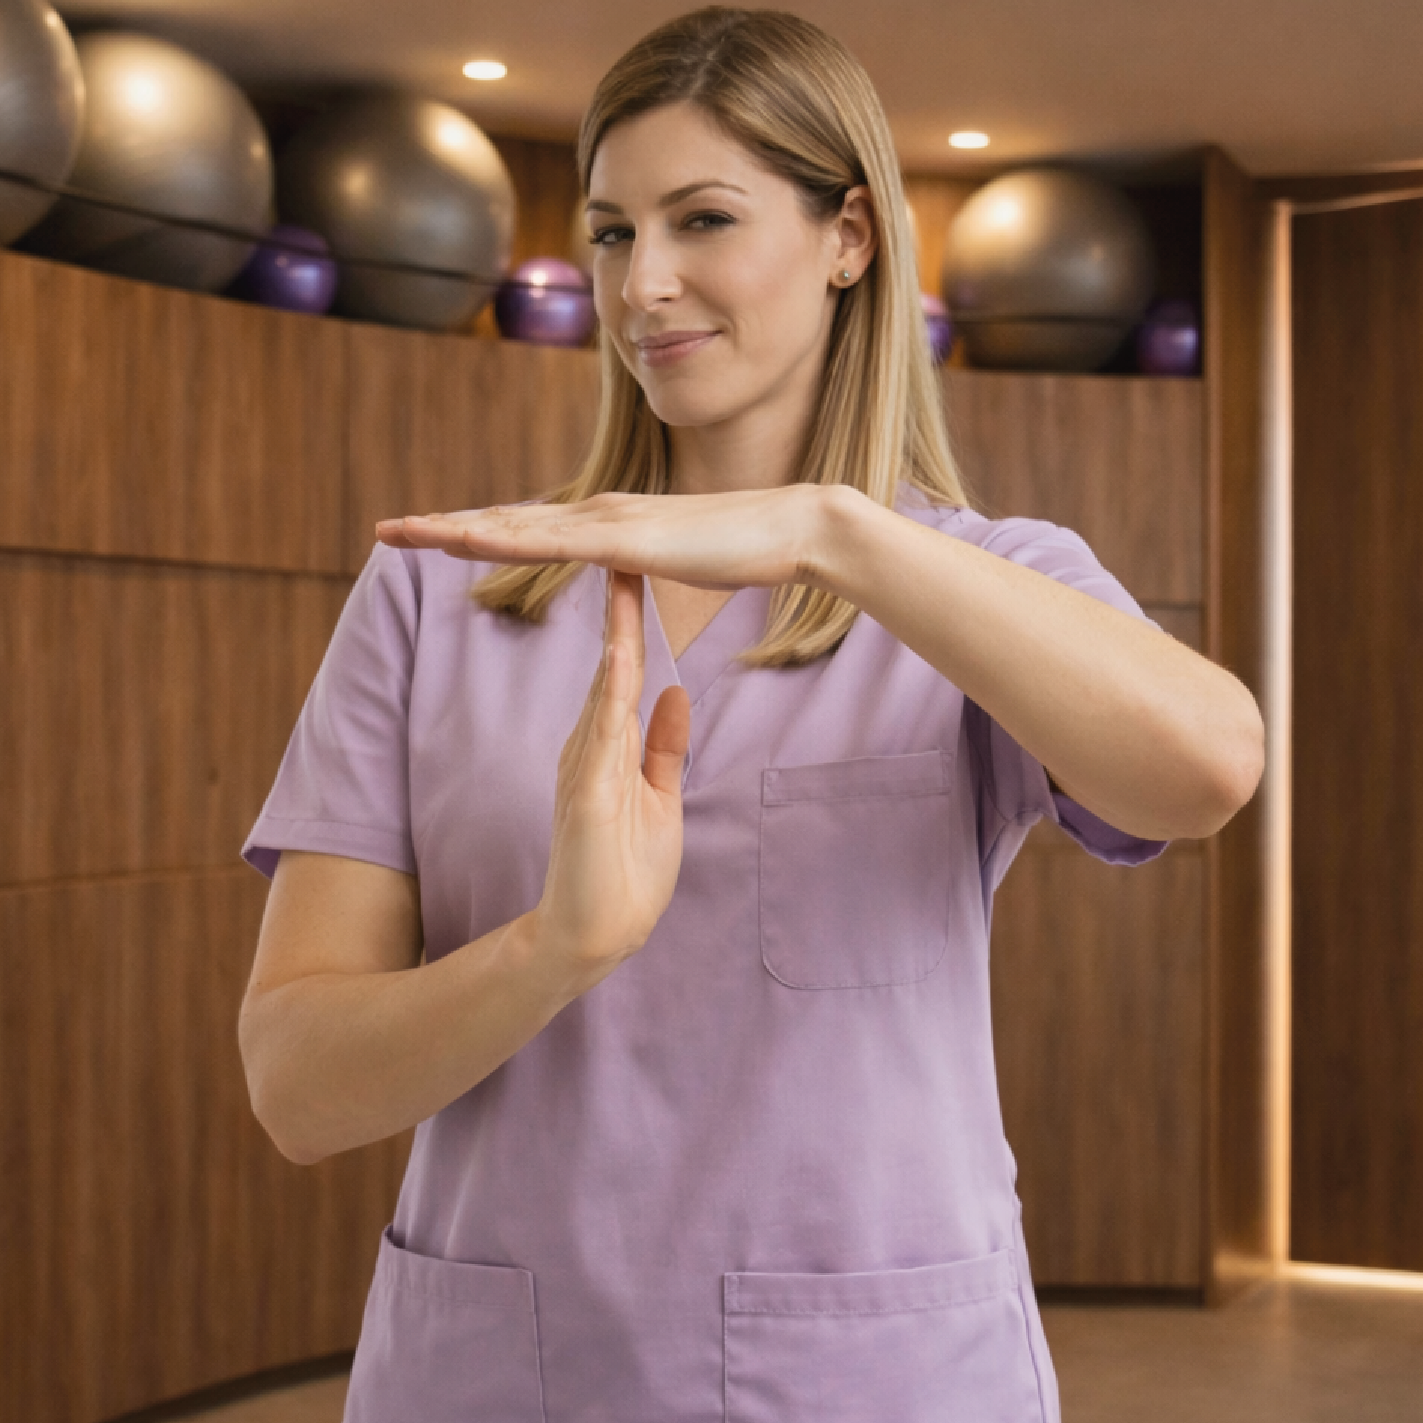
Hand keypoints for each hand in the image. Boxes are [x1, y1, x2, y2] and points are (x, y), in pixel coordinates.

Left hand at [374, 484, 842, 591]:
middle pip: (505, 523)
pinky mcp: (629, 540)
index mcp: (608, 523)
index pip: (528, 530)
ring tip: (404, 531)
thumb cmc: (745, 549)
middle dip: (442, 527)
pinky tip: (467, 541)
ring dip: (456, 529)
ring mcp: (610, 523)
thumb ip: (646, 567)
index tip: (429, 537)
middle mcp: (598, 513)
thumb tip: (630, 572)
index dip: (475, 532)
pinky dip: (504, 540)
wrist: (794, 528)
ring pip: (516, 528)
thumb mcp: (679, 563)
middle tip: (385, 531)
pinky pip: (554, 544)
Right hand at [532, 567, 690, 989]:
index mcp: (607, 741)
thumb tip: (678, 694)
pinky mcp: (588, 791)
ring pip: (604, 681)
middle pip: (611, 657)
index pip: (626, 662)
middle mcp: (590, 741)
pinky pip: (602, 728)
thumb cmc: (623, 874)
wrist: (596, 937)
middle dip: (617, 598)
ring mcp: (586, 763)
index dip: (635, 611)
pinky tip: (621, 647)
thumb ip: (664, 747)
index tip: (648, 559)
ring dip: (614, 626)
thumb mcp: (658, 797)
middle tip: (625, 534)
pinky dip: (612, 686)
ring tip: (622, 569)